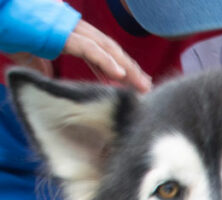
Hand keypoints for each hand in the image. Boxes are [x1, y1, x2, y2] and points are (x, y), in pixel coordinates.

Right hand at [9, 19, 150, 92]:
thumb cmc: (10, 28)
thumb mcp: (30, 53)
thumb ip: (41, 64)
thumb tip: (46, 77)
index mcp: (70, 33)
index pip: (101, 51)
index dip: (117, 66)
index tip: (131, 83)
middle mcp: (75, 28)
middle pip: (110, 50)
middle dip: (130, 69)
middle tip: (146, 88)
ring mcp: (71, 29)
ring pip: (106, 49)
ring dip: (126, 69)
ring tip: (142, 85)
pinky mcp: (63, 33)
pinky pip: (90, 49)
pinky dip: (106, 62)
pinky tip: (120, 75)